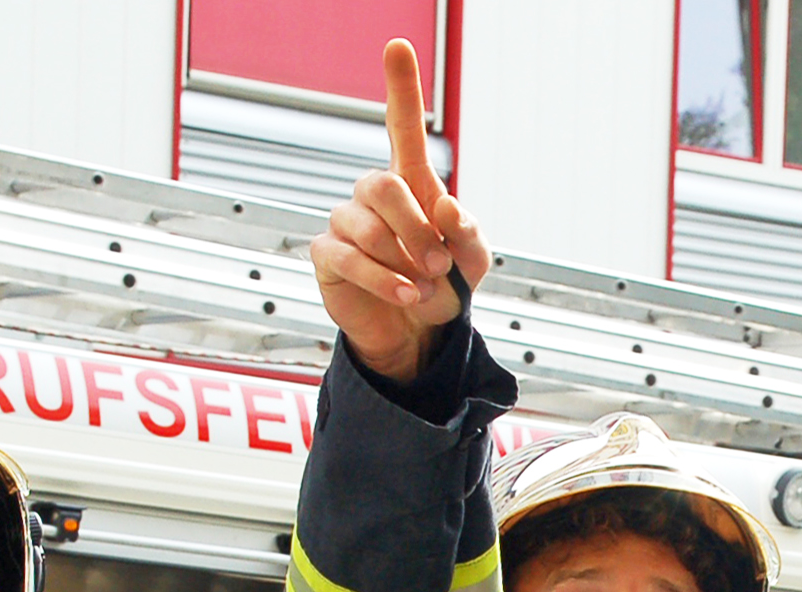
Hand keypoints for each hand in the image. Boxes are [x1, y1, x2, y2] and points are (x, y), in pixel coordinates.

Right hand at [312, 39, 491, 381]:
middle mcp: (373, 197)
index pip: (402, 128)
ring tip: (424, 285)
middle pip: (383, 184)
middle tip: (439, 262)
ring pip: (364, 224)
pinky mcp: (328, 256)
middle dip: (415, 226)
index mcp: (411, 184)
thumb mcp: (473, 261)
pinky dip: (382, 278)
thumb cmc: (445, 286)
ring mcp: (346, 224)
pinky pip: (348, 257)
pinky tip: (405, 294)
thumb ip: (468, 232)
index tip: (398, 47)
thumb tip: (446, 205)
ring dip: (402, 259)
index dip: (401, 89)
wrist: (419, 334)